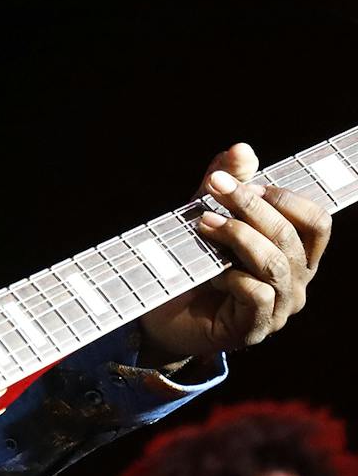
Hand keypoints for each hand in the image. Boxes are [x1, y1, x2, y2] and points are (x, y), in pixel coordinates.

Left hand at [139, 142, 330, 361]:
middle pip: (292, 236)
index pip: (316, 220)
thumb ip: (225, 183)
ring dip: (238, 235)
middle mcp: (294, 281)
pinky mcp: (252, 328)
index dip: (283, 197)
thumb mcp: (205, 213)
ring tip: (203, 223)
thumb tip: (242, 147)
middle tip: (214, 188)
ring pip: (275, 263)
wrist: (160, 316)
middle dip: (252, 207)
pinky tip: (209, 270)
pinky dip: (232, 276)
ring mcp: (277, 308)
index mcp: (294, 254)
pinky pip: (257, 294)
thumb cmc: (191, 263)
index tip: (243, 183)